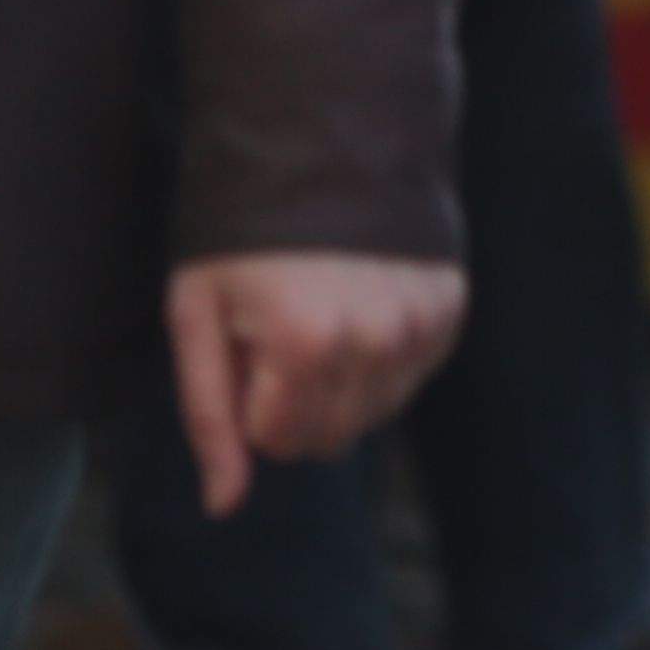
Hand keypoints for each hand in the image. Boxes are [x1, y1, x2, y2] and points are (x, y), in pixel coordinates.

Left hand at [165, 253, 465, 515]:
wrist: (325, 142)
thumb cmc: (243, 234)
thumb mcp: (199, 317)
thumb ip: (210, 418)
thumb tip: (224, 507)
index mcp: (308, 345)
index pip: (279, 440)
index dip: (250, 397)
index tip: (247, 337)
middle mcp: (378, 339)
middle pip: (331, 436)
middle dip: (294, 400)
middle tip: (280, 326)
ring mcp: (422, 322)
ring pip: (374, 413)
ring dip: (339, 383)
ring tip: (322, 310)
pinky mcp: (450, 306)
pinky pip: (411, 376)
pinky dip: (380, 358)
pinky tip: (360, 306)